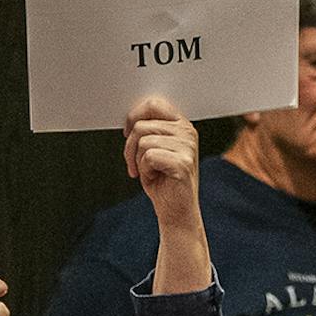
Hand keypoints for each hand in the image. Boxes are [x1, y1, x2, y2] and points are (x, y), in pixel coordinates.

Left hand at [127, 95, 212, 293]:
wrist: (176, 211)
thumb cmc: (162, 180)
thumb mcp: (153, 149)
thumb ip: (147, 130)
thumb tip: (129, 118)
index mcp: (182, 125)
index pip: (153, 104)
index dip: (134, 117)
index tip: (127, 133)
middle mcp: (187, 132)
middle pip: (141, 125)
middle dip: (130, 146)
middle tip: (134, 163)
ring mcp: (187, 147)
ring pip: (142, 141)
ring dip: (137, 160)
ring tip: (148, 172)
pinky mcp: (182, 163)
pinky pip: (148, 156)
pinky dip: (144, 170)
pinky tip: (155, 178)